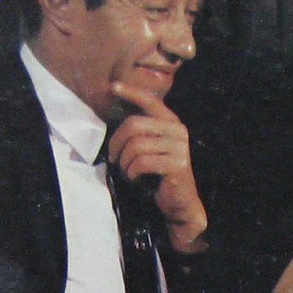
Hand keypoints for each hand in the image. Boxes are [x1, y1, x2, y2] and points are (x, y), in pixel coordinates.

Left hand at [108, 80, 208, 253]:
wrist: (179, 204)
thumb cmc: (159, 176)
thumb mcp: (150, 148)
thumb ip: (140, 131)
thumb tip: (118, 108)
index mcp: (172, 123)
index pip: (150, 102)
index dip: (131, 93)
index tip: (113, 88)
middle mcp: (178, 131)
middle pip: (134, 125)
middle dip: (116, 143)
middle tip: (113, 159)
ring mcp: (179, 148)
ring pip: (136, 146)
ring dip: (124, 162)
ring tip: (127, 171)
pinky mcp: (176, 165)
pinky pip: (142, 163)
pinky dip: (132, 173)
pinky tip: (135, 179)